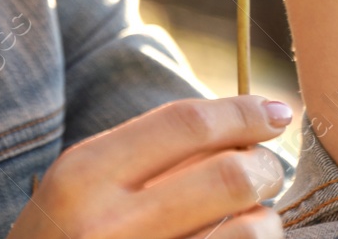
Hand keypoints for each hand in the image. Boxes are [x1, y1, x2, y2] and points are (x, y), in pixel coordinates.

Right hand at [7, 96, 289, 238]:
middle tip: (268, 169)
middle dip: (266, 165)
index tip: (276, 111)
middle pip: (229, 174)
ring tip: (255, 218)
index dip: (242, 112)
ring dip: (267, 219)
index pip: (185, 124)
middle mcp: (110, 224)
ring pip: (250, 231)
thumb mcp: (78, 186)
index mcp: (83, 176)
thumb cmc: (61, 237)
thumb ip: (144, 155)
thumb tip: (239, 128)